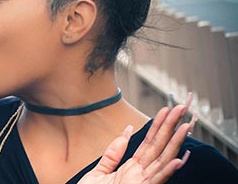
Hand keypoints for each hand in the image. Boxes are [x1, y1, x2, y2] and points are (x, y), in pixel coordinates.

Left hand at [79, 100, 193, 183]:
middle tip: (181, 108)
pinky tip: (178, 159)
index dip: (158, 126)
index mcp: (131, 168)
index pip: (149, 143)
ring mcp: (142, 183)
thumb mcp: (99, 171)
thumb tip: (128, 130)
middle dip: (170, 128)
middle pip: (159, 147)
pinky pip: (156, 179)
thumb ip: (113, 152)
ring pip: (162, 160)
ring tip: (186, 127)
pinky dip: (167, 170)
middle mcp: (140, 175)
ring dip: (175, 144)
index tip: (167, 110)